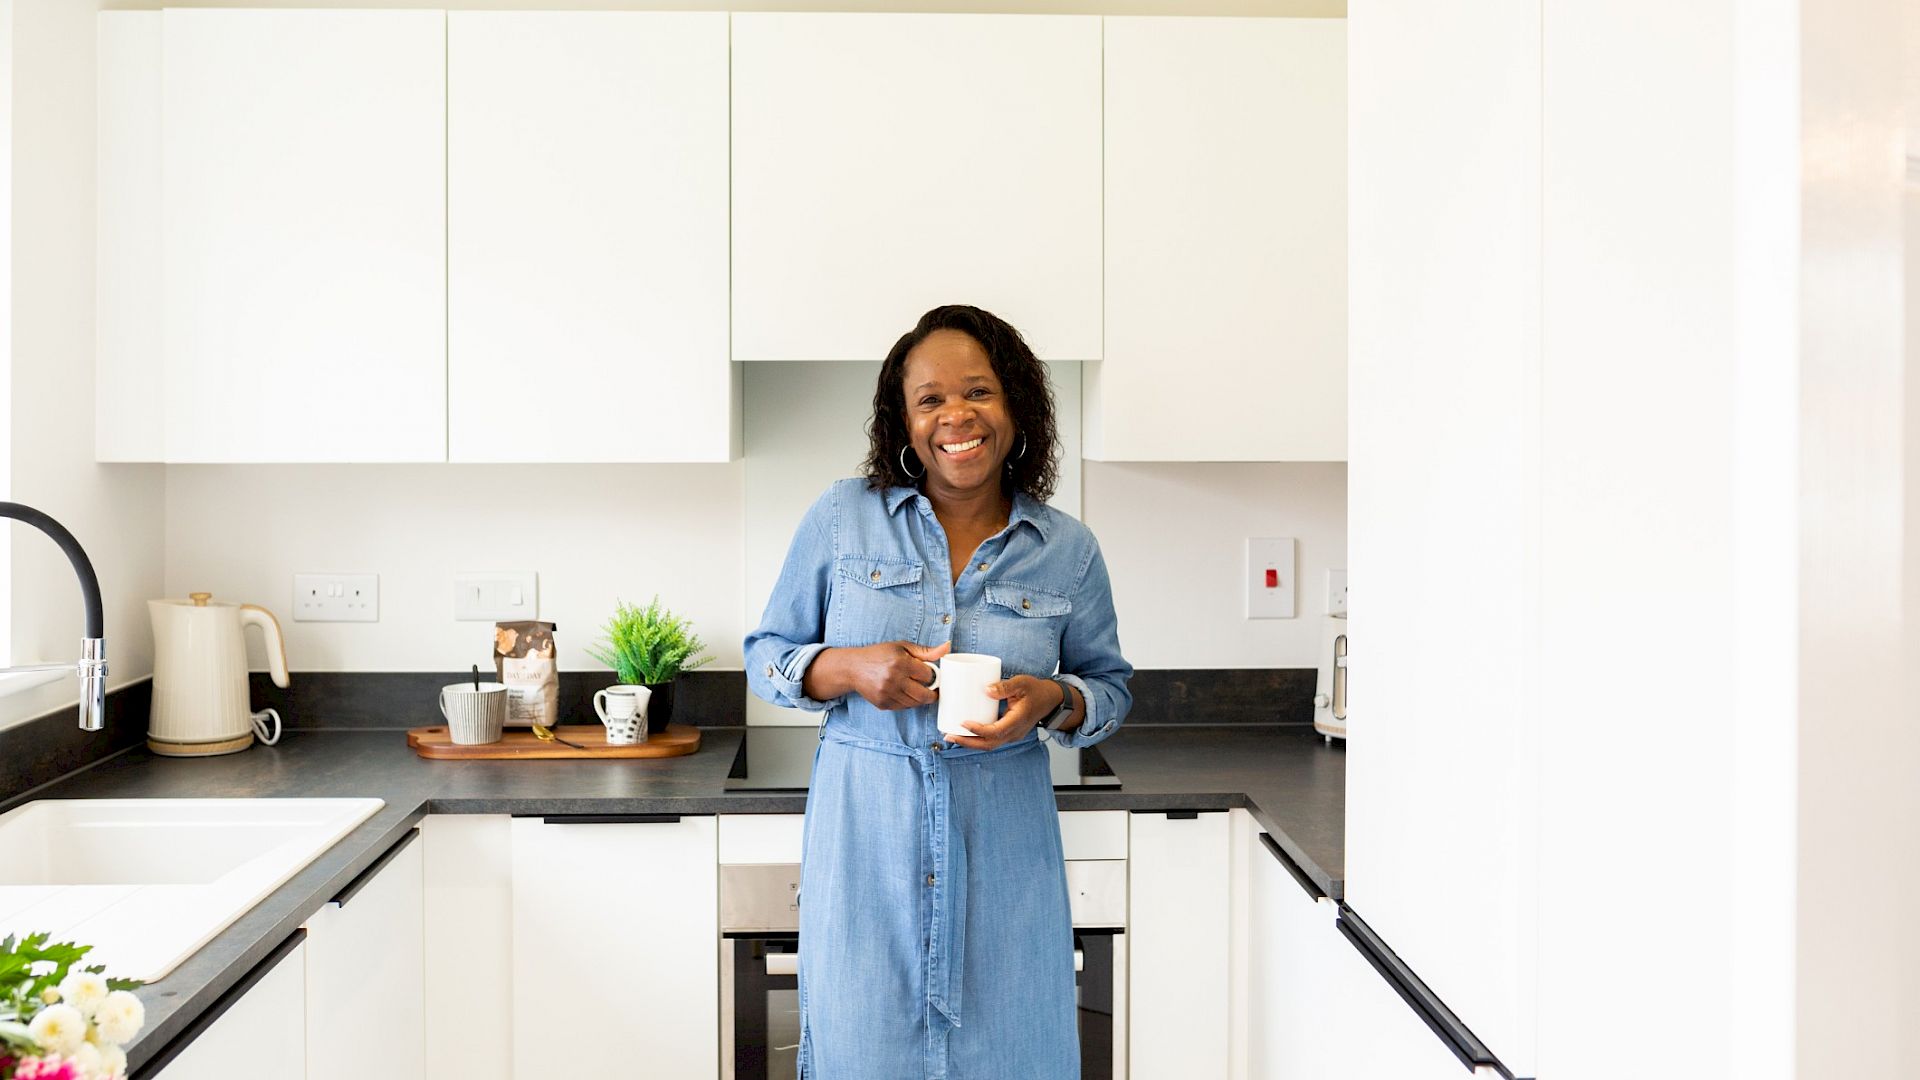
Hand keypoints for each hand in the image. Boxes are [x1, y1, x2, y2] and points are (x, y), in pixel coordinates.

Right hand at [839, 639, 950, 710]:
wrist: (853, 668)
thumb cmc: (879, 654)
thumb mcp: (902, 647)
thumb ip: (926, 651)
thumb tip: (947, 647)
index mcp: (900, 663)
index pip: (928, 675)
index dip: (932, 674)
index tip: (931, 673)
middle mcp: (894, 680)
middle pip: (924, 695)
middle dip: (932, 693)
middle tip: (933, 689)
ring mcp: (887, 694)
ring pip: (915, 703)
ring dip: (920, 698)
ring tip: (917, 688)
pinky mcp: (883, 704)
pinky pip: (904, 707)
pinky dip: (908, 702)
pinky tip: (904, 692)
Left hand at [944, 674, 1064, 750]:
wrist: (1050, 700)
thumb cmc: (1036, 690)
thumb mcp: (1022, 683)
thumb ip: (1005, 686)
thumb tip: (986, 690)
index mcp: (1018, 721)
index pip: (995, 731)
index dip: (978, 730)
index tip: (963, 723)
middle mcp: (1014, 732)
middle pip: (988, 744)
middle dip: (967, 742)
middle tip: (949, 736)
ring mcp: (1012, 735)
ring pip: (989, 745)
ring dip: (970, 743)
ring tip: (952, 736)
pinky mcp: (1008, 733)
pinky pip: (991, 740)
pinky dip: (977, 739)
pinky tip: (965, 733)